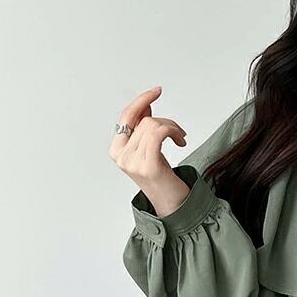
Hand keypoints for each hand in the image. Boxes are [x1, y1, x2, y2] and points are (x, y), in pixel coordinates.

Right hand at [109, 86, 190, 216]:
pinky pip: (159, 133)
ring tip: (180, 139)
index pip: (126, 116)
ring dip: (172, 128)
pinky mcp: (148, 166)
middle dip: (166, 121)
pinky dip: (173, 132)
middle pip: (143, 119)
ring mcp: (132, 162)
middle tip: (179, 133)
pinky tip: (180, 142)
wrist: (172, 204)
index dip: (141, 101)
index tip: (156, 91)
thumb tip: (145, 106)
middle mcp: (121, 156)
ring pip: (153, 125)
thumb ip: (143, 128)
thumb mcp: (150, 149)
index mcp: (116, 150)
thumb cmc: (162, 178)